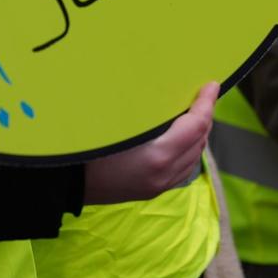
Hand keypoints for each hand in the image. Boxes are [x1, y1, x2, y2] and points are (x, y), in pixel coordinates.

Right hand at [83, 82, 218, 203]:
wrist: (66, 183)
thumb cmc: (87, 145)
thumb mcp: (118, 121)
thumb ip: (149, 110)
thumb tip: (169, 90)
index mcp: (157, 154)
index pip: (196, 125)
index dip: (206, 103)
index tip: (211, 85)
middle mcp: (164, 173)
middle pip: (200, 140)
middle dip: (205, 116)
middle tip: (202, 96)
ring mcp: (160, 185)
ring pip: (195, 156)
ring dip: (198, 134)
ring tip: (194, 114)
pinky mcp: (153, 191)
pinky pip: (183, 168)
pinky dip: (189, 150)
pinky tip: (181, 138)